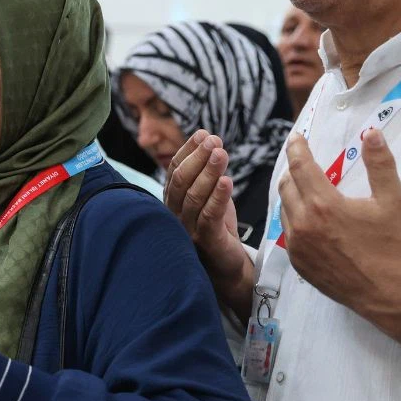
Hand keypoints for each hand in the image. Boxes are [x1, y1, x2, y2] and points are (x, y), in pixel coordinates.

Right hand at [165, 130, 249, 282]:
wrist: (226, 267)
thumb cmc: (217, 227)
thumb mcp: (208, 195)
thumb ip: (205, 173)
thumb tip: (209, 138)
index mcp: (173, 200)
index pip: (175, 170)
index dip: (188, 150)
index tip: (203, 134)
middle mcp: (175, 214)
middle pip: (181, 181)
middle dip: (198, 157)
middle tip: (214, 141)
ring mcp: (188, 229)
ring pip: (194, 196)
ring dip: (208, 172)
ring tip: (222, 153)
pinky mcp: (205, 242)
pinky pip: (209, 216)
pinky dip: (218, 197)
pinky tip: (227, 181)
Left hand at [279, 130, 400, 309]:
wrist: (388, 292)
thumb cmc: (391, 245)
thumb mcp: (392, 200)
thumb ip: (380, 164)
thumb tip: (371, 133)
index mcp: (323, 204)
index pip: (300, 166)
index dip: (297, 148)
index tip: (296, 137)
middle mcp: (303, 222)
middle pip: (286, 185)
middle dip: (293, 170)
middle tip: (304, 163)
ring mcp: (297, 245)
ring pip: (284, 209)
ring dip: (292, 195)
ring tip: (307, 190)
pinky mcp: (297, 262)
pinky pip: (288, 232)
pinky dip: (294, 219)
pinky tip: (309, 219)